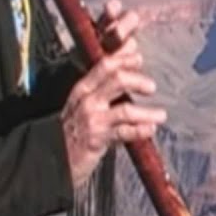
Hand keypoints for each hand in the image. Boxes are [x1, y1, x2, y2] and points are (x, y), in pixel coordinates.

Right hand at [61, 0, 165, 187]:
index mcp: (83, 89)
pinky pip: (125, 133)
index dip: (125, 58)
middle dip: (138, 81)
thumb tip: (125, 58)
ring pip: (125, 109)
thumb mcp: (85, 103)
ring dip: (147, 112)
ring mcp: (93, 120)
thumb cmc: (74, 128)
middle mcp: (87, 101)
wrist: (53, 157)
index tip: (139, 58)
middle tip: (151, 87)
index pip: (106, 65)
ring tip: (161, 115)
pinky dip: (140, 131)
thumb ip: (105, 84)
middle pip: (118, 80)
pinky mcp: (98, 139)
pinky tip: (150, 130)